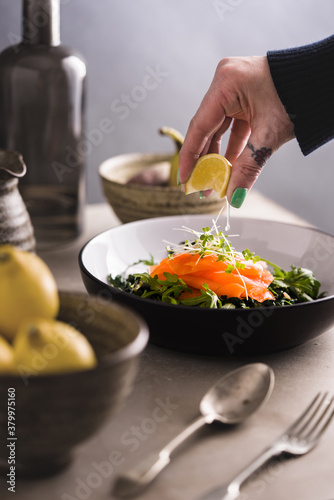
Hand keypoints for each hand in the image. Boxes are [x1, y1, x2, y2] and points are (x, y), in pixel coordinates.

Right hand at [178, 56, 294, 206]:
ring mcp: (233, 87)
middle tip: (199, 187)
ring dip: (217, 156)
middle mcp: (225, 81)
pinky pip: (230, 125)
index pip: (199, 126)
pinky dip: (231, 146)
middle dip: (204, 160)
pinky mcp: (242, 96)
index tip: (184, 180)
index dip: (190, 157)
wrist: (324, 81)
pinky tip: (227, 168)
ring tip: (213, 182)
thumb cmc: (299, 97)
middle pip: (206, 128)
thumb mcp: (270, 135)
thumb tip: (234, 196)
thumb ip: (248, 166)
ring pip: (217, 128)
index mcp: (226, 83)